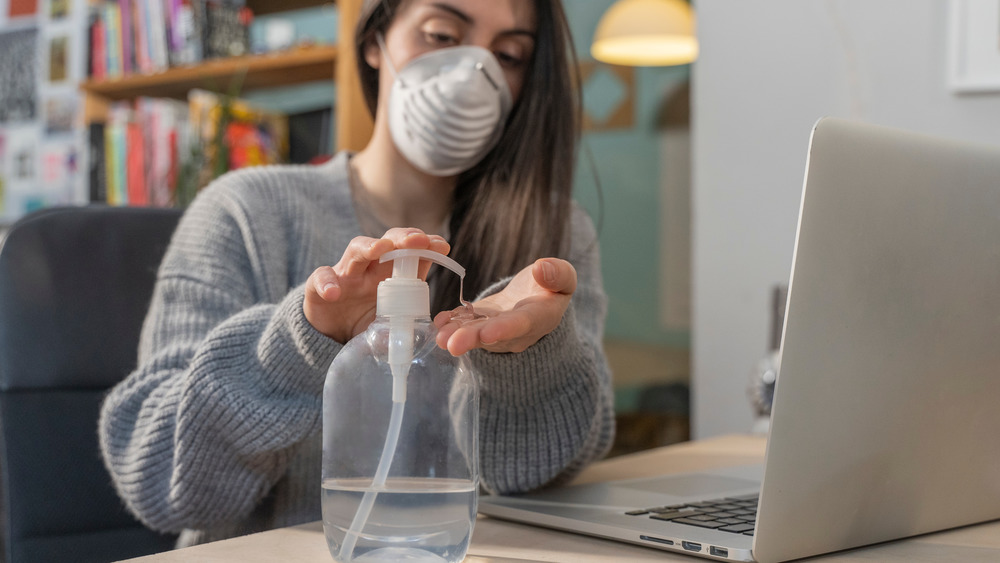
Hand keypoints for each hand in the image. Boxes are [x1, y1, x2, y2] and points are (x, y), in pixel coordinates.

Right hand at [305, 228, 449, 342]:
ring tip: (380, 249)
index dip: (426, 246)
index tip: (442, 245)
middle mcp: (370, 268)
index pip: (410, 252)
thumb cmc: (366, 321)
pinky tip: (334, 293)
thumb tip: (435, 329)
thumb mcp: (391, 319)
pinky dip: (327, 283)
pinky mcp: (319, 288)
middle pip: (386, 243)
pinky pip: (320, 278)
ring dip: (368, 247)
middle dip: (402, 238)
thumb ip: (408, 319)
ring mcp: (345, 275)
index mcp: (391, 274)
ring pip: (356, 250)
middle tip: (417, 240)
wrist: (330, 337)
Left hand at [434, 258, 576, 354]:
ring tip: (439, 337)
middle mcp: (516, 331)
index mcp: (540, 318)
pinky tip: (439, 322)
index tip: (488, 333)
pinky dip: (451, 323)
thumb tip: (542, 268)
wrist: (537, 299)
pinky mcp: (479, 323)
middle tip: (452, 344)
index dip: (505, 329)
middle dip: (472, 339)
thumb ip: (559, 274)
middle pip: (493, 336)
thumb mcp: (564, 278)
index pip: (522, 324)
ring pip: (475, 333)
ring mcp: (495, 329)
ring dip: (456, 334)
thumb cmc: (551, 287)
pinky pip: (465, 325)